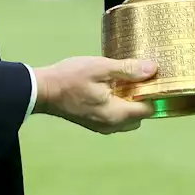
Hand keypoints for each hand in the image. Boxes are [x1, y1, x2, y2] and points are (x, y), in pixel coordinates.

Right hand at [32, 56, 157, 133]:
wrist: (42, 90)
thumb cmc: (71, 77)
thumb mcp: (101, 68)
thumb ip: (127, 70)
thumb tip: (152, 69)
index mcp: (116, 114)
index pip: (148, 110)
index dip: (152, 94)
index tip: (151, 78)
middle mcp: (111, 126)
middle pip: (139, 117)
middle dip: (142, 100)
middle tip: (137, 79)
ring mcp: (100, 126)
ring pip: (127, 119)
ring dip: (129, 104)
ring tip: (123, 83)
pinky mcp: (92, 123)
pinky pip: (114, 118)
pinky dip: (118, 107)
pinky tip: (110, 89)